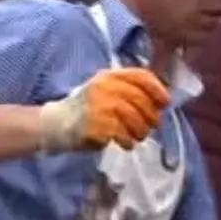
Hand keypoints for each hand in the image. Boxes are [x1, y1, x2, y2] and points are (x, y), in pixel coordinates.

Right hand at [38, 68, 169, 151]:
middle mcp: (104, 87)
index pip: (141, 76)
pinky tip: (125, 143)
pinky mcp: (95, 125)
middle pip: (142, 101)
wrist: (56, 123)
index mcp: (109, 76)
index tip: (164, 103)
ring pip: (135, 120)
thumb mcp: (106, 90)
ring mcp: (99, 105)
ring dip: (141, 131)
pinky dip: (128, 141)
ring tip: (137, 136)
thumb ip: (130, 91)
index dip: (157, 89)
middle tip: (152, 126)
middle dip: (152, 117)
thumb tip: (162, 101)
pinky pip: (123, 135)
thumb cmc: (88, 108)